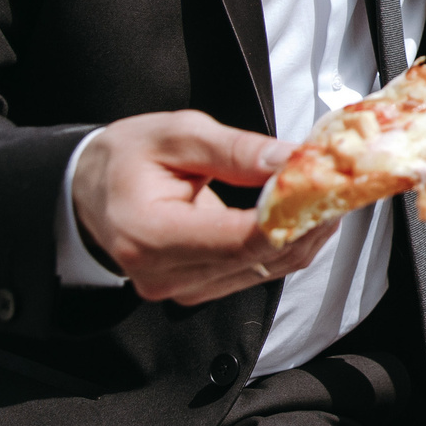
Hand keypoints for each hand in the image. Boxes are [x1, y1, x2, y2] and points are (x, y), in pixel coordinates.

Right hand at [71, 111, 339, 304]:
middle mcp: (166, 275)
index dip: (289, 214)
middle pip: (260, 258)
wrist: (88, 192)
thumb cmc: (126, 158)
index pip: (239, 239)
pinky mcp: (197, 291)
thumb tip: (291, 161)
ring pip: (266, 270)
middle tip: (337, 181)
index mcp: (151, 236)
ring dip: (303, 234)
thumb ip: (234, 150)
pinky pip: (256, 272)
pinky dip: (284, 244)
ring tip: (324, 192)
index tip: (323, 182)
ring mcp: (181, 290)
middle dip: (307, 220)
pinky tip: (300, 214)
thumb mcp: (174, 134)